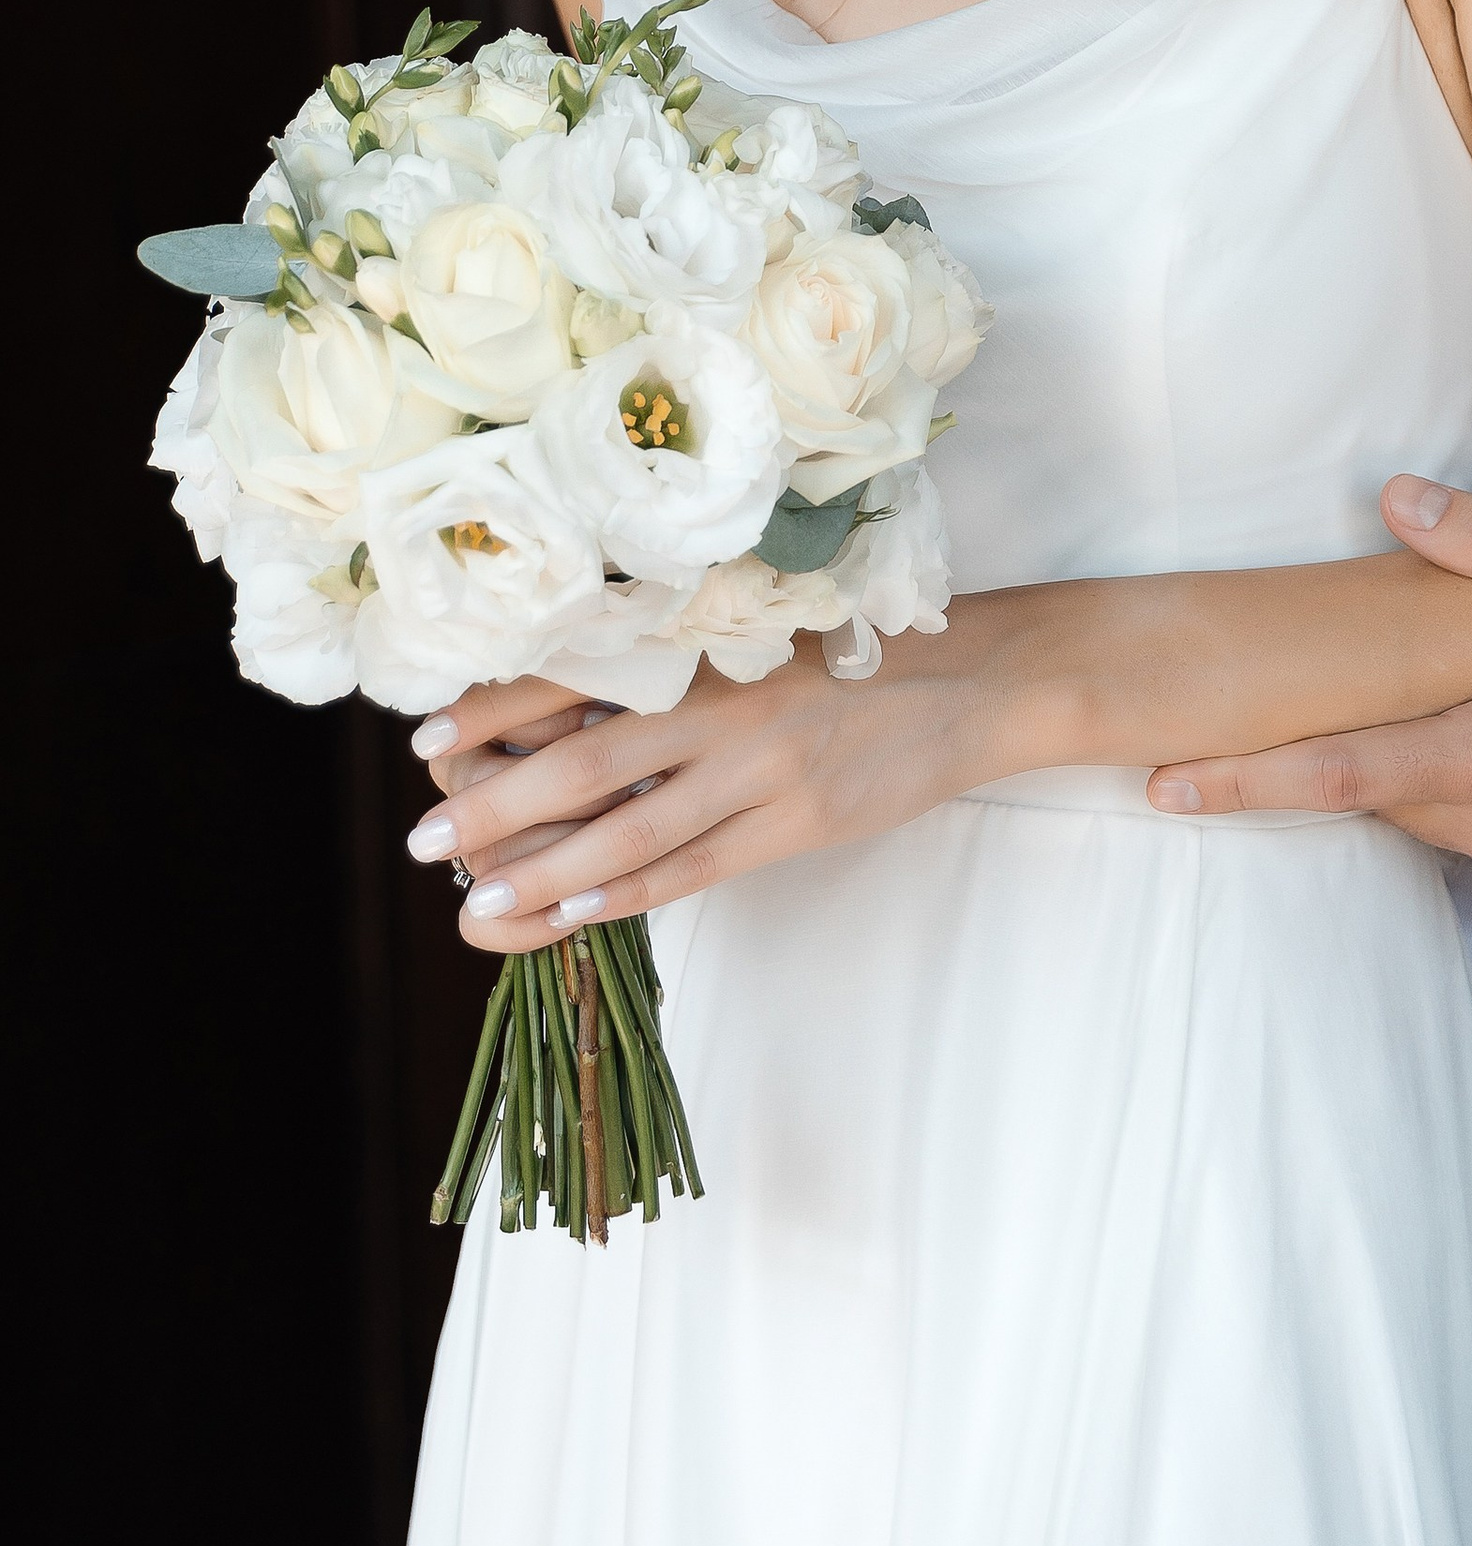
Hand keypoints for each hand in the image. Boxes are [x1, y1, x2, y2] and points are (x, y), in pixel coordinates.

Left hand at [402, 636, 991, 953]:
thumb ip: (682, 666)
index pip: (578, 674)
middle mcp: (725, 699)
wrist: (976, 679)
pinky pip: (692, 867)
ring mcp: (762, 766)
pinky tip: (570, 913)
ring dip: (542, 868)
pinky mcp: (798, 821)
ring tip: (475, 897)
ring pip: (629, 828)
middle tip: (422, 839)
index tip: (427, 740)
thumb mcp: (768, 632)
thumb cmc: (861, 651)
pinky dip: (625, 894)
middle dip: (495, 803)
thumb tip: (569, 704)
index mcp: (710, 640)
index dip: (497, 709)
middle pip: (585, 759)